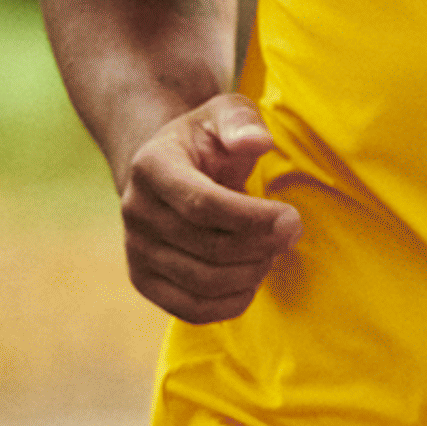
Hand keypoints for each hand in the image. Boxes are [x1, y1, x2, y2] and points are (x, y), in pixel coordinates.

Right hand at [118, 93, 303, 322]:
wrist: (169, 171)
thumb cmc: (207, 141)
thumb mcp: (225, 114)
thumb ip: (242, 122)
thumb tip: (257, 142)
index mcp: (151, 166)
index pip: (202, 205)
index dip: (252, 219)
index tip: (292, 218)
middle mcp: (135, 210)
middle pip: (208, 247)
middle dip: (261, 245)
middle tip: (290, 231)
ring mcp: (135, 250)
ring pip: (203, 282)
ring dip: (251, 273)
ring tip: (270, 250)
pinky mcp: (144, 281)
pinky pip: (191, 310)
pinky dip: (232, 302)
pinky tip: (252, 278)